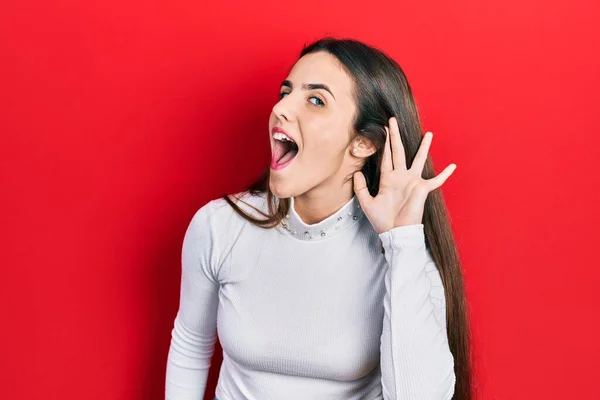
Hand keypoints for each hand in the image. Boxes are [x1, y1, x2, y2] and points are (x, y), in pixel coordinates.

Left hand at [353, 117, 456, 233]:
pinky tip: (453, 166)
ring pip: (418, 160)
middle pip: (398, 151)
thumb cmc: (382, 221)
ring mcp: (413, 182)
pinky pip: (436, 180)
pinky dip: (445, 174)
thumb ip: (361, 188)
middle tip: (392, 120)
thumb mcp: (367, 203)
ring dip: (423, 147)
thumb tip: (356, 173)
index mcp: (388, 179)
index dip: (383, 144)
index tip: (382, 130)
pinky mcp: (422, 189)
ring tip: (428, 134)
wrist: (395, 233)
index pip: (385, 157)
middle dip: (395, 136)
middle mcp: (401, 177)